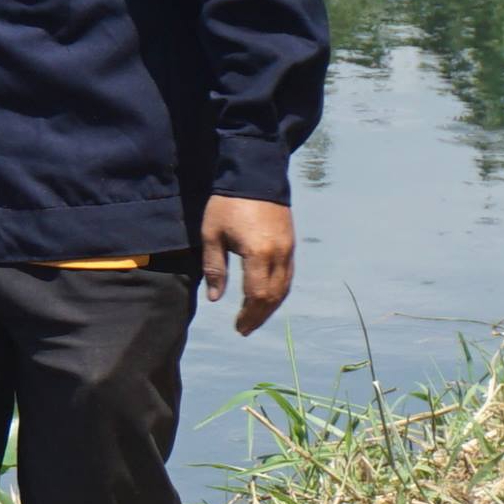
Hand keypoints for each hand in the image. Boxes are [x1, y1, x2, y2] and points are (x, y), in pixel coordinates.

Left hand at [201, 196, 294, 335]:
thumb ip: (215, 268)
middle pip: (274, 295)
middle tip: (245, 329)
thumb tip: (215, 299)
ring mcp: (289, 248)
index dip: (249, 314)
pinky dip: (278, 291)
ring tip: (255, 318)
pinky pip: (288, 274)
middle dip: (260, 315)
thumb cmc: (227, 204)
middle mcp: (279, 254)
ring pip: (285, 287)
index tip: (238, 327)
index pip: (257, 295)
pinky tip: (267, 297)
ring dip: (270, 306)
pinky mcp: (291, 243)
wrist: (255, 174)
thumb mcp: (212, 235)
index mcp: (259, 254)